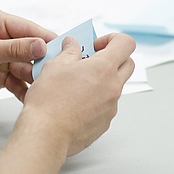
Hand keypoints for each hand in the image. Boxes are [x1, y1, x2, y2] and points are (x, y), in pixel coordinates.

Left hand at [0, 8, 56, 106]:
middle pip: (33, 49)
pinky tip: (32, 97)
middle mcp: (3, 37)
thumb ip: (15, 49)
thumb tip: (42, 45)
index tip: (66, 50)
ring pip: (29, 67)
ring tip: (45, 88)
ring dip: (36, 78)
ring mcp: (3, 57)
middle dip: (43, 62)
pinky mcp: (2, 75)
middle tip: (57, 73)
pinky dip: (26, 89)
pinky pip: (20, 81)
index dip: (48, 40)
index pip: (30, 29)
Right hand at [21, 33, 135, 155]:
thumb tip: (72, 45)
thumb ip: (68, 52)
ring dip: (102, 81)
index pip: (126, 43)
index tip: (96, 45)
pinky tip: (74, 103)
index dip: (113, 39)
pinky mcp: (104, 123)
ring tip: (77, 84)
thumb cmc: (49, 101)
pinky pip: (106, 105)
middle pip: (128, 64)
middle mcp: (112, 87)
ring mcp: (111, 107)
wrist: (46, 134)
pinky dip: (95, 100)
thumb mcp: (54, 66)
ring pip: (115, 86)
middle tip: (91, 61)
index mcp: (103, 68)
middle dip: (113, 59)